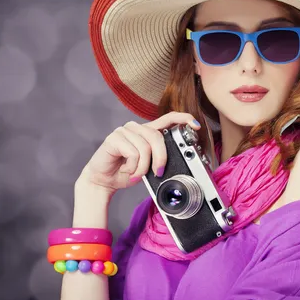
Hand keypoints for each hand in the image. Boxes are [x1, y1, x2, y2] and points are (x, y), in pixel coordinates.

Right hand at [77, 112, 200, 193]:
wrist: (104, 181)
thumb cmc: (127, 172)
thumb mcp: (149, 166)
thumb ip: (160, 158)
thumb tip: (176, 160)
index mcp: (148, 131)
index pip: (168, 118)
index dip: (183, 118)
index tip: (195, 125)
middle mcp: (137, 127)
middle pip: (157, 137)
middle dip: (161, 158)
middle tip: (158, 172)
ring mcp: (125, 130)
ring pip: (145, 147)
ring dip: (144, 167)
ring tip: (137, 174)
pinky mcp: (114, 138)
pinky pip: (133, 152)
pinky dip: (133, 167)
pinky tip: (127, 170)